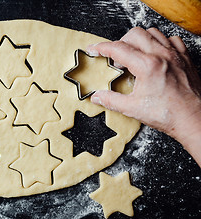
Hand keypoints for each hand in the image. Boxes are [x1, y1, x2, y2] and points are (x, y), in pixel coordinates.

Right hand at [86, 27, 200, 166]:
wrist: (193, 119)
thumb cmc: (168, 114)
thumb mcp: (133, 108)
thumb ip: (111, 100)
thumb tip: (97, 97)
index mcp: (147, 66)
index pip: (118, 49)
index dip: (102, 48)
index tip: (94, 49)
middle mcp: (162, 55)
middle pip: (134, 34)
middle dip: (120, 43)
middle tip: (116, 59)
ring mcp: (175, 55)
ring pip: (153, 33)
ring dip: (139, 40)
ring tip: (134, 55)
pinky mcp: (185, 58)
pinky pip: (171, 39)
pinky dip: (159, 43)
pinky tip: (155, 54)